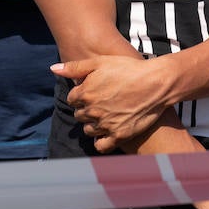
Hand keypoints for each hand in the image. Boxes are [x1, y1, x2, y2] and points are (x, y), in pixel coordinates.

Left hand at [54, 55, 172, 151]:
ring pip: (88, 130)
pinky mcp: (118, 135)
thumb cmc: (128, 69)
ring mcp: (105, 124)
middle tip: (101, 103)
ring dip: (93, 124)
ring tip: (106, 116)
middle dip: (86, 109)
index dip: (81, 95)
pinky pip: (101, 146)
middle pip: (79, 115)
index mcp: (85, 92)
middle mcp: (92, 110)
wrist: (156, 83)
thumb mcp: (100, 62)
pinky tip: (107, 133)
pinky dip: (101, 141)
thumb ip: (74, 67)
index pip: (72, 99)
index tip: (92, 92)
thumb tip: (53, 69)